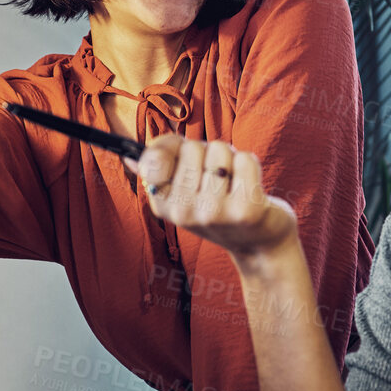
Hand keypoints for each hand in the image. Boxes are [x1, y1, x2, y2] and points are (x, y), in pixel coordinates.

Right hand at [128, 134, 296, 258]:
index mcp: (162, 205)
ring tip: (234, 184)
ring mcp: (213, 212)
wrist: (259, 244)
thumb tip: (130, 157)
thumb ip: (160, 168)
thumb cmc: (219, 206)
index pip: (155, 155)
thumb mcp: (183, 193)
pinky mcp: (245, 210)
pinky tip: (250, 189)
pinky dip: (252, 166)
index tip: (188, 159)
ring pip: (220, 150)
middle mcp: (183, 212)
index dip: (175, 147)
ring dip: (231, 159)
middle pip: (192, 146)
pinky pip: (246, 160)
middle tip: (218, 179)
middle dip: (209, 153)